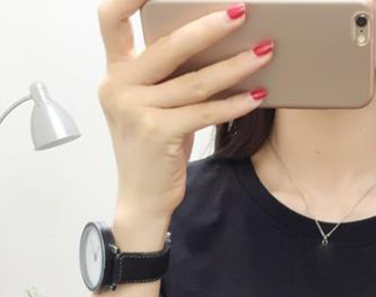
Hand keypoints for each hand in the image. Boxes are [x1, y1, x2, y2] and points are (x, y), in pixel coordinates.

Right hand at [96, 0, 272, 218]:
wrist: (142, 199)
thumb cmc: (154, 148)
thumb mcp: (152, 105)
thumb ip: (166, 76)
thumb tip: (210, 40)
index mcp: (114, 73)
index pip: (111, 18)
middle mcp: (119, 87)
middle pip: (168, 45)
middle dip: (209, 26)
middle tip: (242, 11)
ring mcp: (135, 111)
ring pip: (195, 81)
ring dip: (235, 65)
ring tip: (265, 52)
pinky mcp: (156, 134)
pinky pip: (204, 112)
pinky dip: (234, 104)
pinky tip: (257, 96)